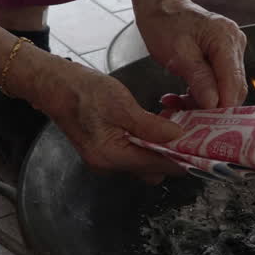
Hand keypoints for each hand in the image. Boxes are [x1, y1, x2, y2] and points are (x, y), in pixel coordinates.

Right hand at [40, 58, 185, 182]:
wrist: (53, 84)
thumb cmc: (82, 91)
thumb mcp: (121, 105)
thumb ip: (150, 126)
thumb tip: (178, 137)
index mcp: (111, 156)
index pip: (156, 166)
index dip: (181, 160)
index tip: (201, 152)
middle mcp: (107, 164)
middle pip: (151, 170)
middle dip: (172, 157)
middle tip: (191, 137)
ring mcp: (104, 159)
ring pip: (143, 163)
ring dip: (160, 150)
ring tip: (175, 130)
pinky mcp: (103, 150)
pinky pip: (132, 154)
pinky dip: (146, 145)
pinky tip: (155, 129)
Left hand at [135, 0, 247, 108]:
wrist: (160, 6)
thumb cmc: (164, 24)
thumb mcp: (177, 54)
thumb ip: (198, 78)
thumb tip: (213, 103)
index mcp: (226, 40)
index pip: (233, 82)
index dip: (223, 107)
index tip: (207, 126)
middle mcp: (236, 44)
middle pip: (234, 87)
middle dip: (213, 107)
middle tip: (188, 118)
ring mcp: (232, 50)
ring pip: (227, 87)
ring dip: (205, 102)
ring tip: (178, 105)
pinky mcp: (225, 56)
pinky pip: (220, 81)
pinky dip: (203, 93)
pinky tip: (183, 97)